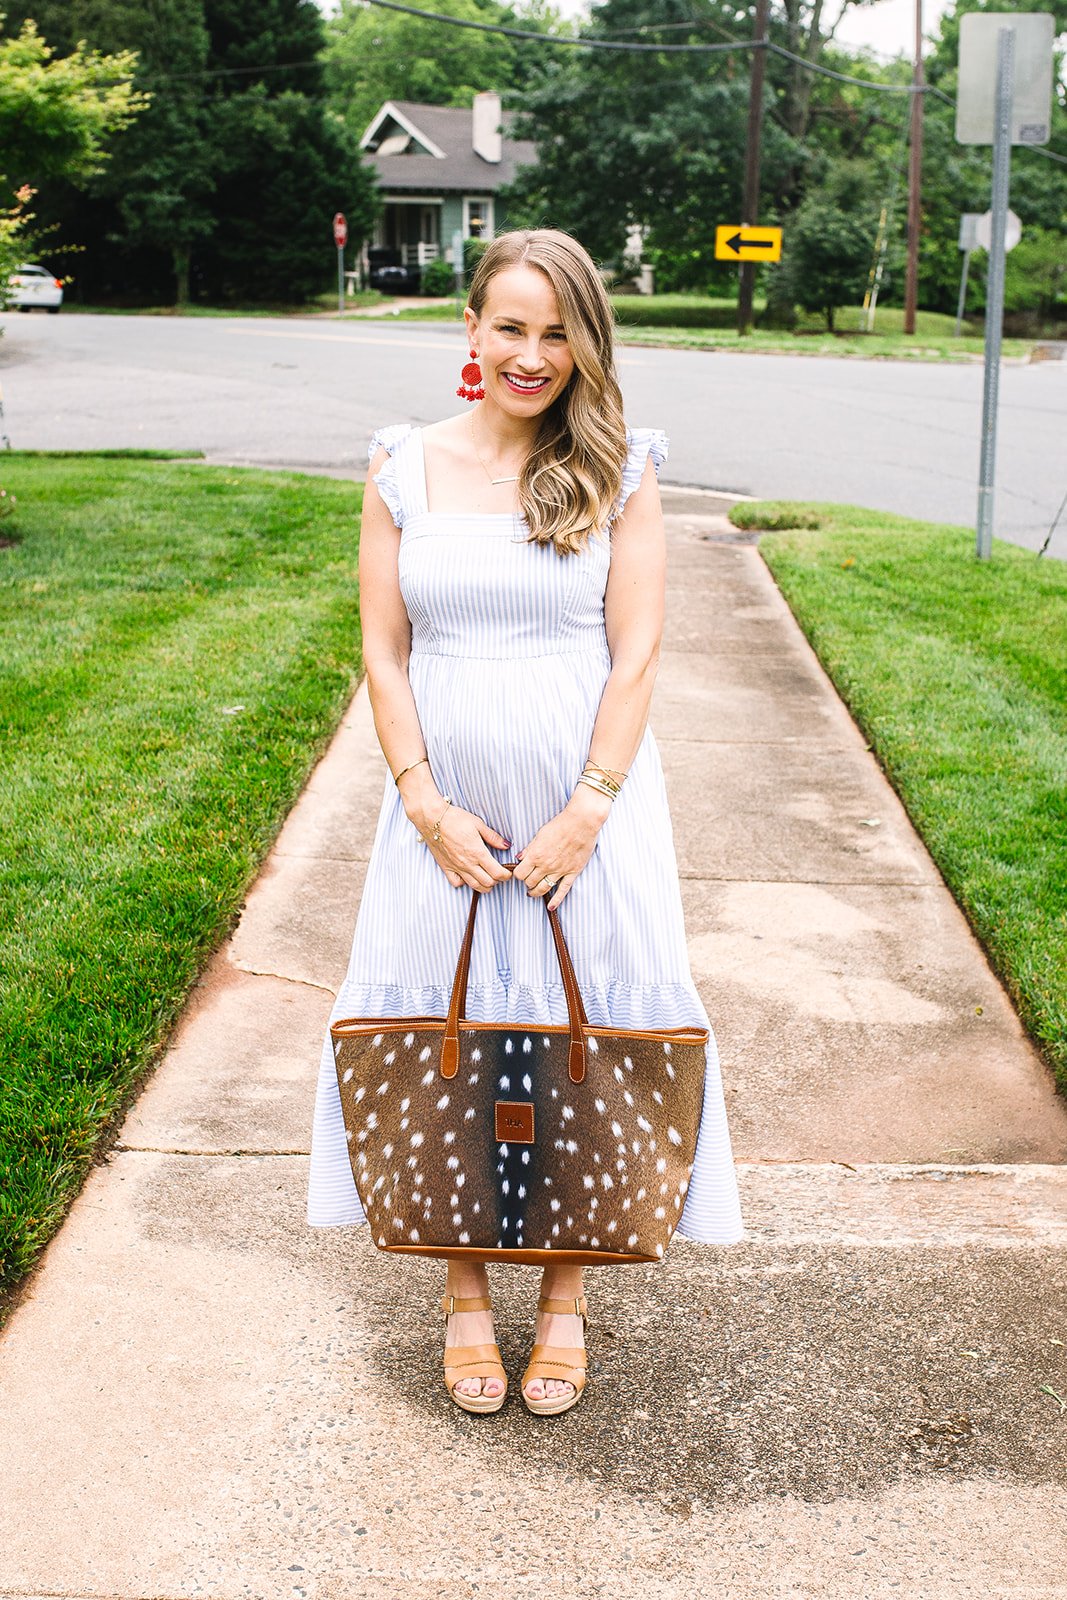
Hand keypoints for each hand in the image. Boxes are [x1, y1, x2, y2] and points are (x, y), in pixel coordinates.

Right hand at [424, 803, 512, 893]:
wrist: (432, 819)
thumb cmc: (455, 819)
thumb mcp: (478, 824)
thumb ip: (493, 837)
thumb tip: (506, 845)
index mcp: (478, 852)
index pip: (497, 873)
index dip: (506, 875)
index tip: (508, 872)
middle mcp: (467, 863)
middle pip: (488, 883)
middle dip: (497, 881)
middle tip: (499, 873)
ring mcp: (456, 867)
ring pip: (474, 886)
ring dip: (484, 885)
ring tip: (488, 877)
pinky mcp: (446, 867)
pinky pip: (457, 883)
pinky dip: (465, 883)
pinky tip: (468, 875)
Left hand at [512, 786, 611, 909]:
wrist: (582, 822)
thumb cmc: (560, 824)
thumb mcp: (540, 834)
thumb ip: (529, 848)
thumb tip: (519, 858)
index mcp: (536, 855)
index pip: (520, 874)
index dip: (518, 875)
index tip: (520, 873)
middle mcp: (546, 865)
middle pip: (530, 883)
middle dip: (527, 882)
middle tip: (528, 880)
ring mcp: (560, 871)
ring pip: (543, 889)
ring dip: (536, 892)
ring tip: (533, 892)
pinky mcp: (572, 873)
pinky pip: (563, 890)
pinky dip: (556, 900)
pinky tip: (551, 907)